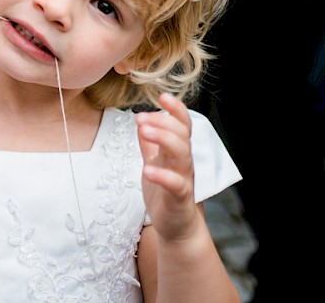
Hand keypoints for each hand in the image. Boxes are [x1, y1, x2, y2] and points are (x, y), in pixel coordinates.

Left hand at [135, 92, 200, 241]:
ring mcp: (184, 179)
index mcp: (177, 151)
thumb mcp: (154, 163)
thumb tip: (141, 120)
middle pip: (182, 135)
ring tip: (144, 131)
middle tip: (140, 117)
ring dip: (163, 139)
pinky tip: (146, 169)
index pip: (182, 125)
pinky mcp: (180, 198)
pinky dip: (162, 175)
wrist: (176, 227)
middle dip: (163, 122)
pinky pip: (175, 184)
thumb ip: (149, 144)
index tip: (162, 96)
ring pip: (181, 154)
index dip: (175, 109)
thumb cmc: (165, 193)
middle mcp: (184, 162)